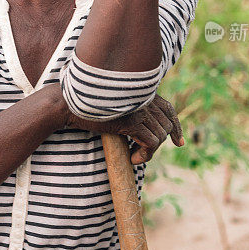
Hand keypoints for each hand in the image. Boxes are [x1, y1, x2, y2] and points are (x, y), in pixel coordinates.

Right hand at [65, 93, 183, 165]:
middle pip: (166, 126)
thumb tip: (142, 125)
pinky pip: (151, 144)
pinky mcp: (132, 121)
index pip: (169, 109)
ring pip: (159, 137)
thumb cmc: (88, 107)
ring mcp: (139, 108)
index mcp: (142, 91)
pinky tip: (132, 158)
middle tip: (142, 153)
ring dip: (149, 151)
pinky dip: (145, 155)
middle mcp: (144, 97)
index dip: (176, 127)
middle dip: (158, 143)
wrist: (69, 105)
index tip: (179, 143)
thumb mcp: (114, 105)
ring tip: (133, 155)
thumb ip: (130, 109)